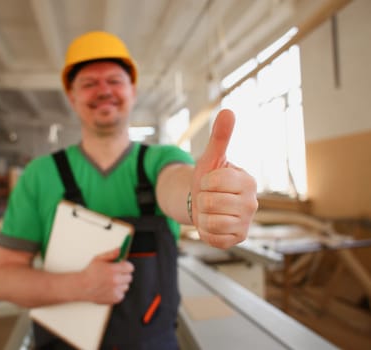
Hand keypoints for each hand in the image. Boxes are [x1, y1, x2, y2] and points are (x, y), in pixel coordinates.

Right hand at [80, 248, 133, 303]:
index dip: (126, 266)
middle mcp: (116, 280)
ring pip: (126, 286)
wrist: (82, 287)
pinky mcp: (115, 298)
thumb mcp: (98, 259)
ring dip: (121, 284)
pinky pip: (122, 294)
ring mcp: (116, 290)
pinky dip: (117, 292)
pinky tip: (109, 289)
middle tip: (114, 275)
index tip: (122, 267)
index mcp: (113, 269)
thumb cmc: (90, 272)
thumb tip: (119, 250)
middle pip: (129, 277)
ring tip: (110, 282)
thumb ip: (111, 254)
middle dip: (123, 275)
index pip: (130, 267)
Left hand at [191, 109, 257, 248]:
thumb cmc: (210, 178)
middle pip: (210, 202)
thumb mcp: (212, 157)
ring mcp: (246, 223)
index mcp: (248, 181)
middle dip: (201, 199)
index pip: (214, 181)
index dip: (205, 181)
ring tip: (209, 210)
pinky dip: (205, 231)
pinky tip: (211, 223)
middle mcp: (252, 203)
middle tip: (208, 197)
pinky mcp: (237, 239)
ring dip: (202, 215)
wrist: (203, 203)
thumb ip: (220, 137)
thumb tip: (228, 111)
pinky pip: (212, 237)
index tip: (210, 181)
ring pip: (210, 221)